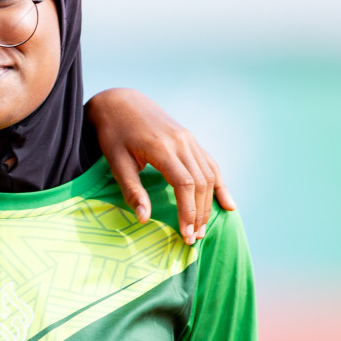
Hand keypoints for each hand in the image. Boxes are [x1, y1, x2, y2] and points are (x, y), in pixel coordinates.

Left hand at [86, 88, 235, 244]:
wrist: (120, 101)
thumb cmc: (113, 134)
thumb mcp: (115, 162)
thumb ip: (131, 190)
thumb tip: (145, 219)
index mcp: (162, 148)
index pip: (184, 184)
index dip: (188, 211)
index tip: (185, 234)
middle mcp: (182, 142)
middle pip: (201, 182)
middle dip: (200, 213)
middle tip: (194, 238)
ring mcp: (189, 139)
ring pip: (209, 174)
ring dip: (209, 203)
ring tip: (203, 228)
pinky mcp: (190, 139)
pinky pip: (210, 164)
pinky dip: (220, 184)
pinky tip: (228, 204)